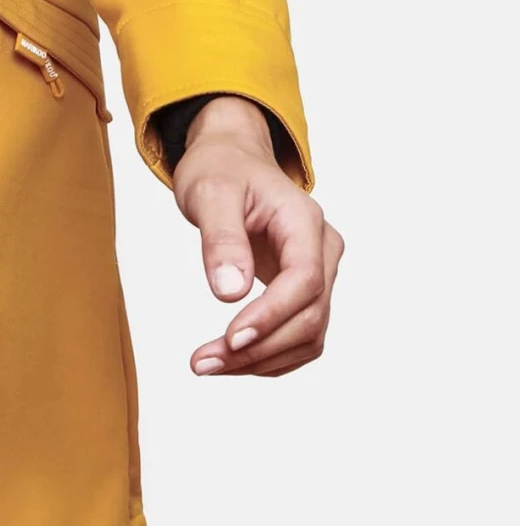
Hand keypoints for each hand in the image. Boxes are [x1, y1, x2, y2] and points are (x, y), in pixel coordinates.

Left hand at [171, 95, 342, 377]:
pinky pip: (299, 336)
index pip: (304, 280)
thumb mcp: (210, 193)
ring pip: (308, 334)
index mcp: (304, 221)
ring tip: (208, 365)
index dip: (271, 316)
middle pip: (310, 316)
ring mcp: (319, 272)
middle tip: (203, 363)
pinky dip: (269, 355)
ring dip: (262, 359)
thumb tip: (229, 293)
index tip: (230, 340)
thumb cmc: (221, 169)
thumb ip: (221, 239)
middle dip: (259, 347)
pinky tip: (230, 361)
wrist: (231, 160)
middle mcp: (322, 249)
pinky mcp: (305, 291)